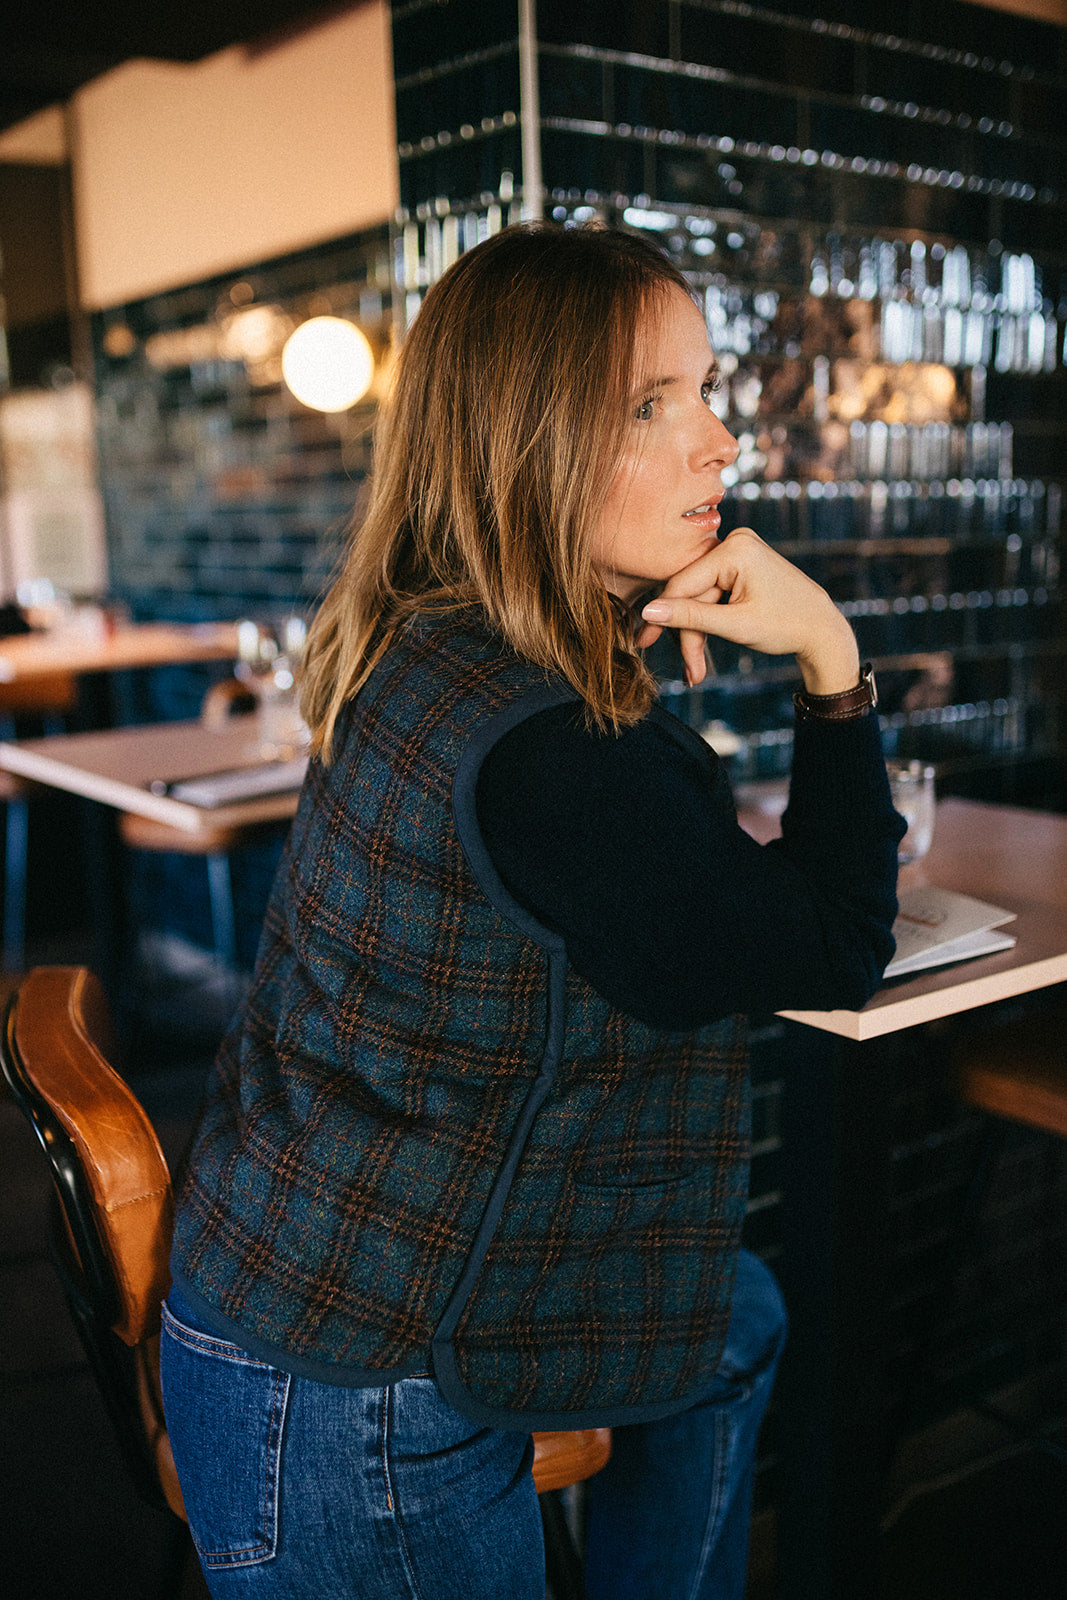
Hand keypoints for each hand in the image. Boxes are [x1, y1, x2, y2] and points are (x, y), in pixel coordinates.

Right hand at [636, 528, 859, 692]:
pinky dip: (710, 620)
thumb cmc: (787, 626)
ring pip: (701, 598)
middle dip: (689, 634)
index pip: (683, 584)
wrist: (822, 630)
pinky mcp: (741, 564)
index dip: (663, 617)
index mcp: (735, 548)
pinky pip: (713, 593)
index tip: (644, 642)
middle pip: (692, 593)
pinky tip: (705, 648)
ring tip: (699, 670)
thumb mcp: (735, 625)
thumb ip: (690, 618)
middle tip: (690, 671)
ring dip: (698, 633)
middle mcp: (734, 541)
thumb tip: (647, 611)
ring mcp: (739, 551)